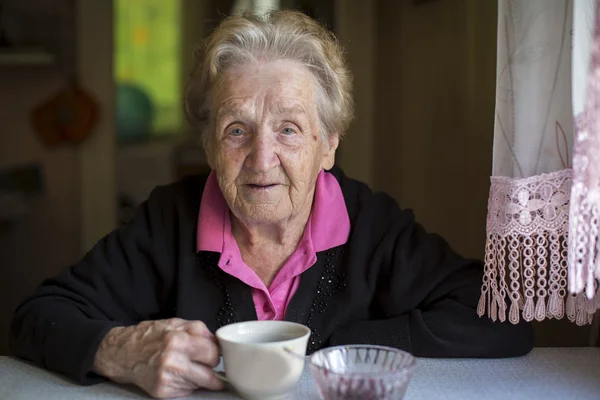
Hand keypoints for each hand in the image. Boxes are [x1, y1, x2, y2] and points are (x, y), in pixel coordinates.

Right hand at [92, 318, 223, 397]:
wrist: (122, 353)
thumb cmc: (149, 337)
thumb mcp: (175, 323)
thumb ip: (199, 330)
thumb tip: (217, 342)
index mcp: (178, 341)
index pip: (212, 354)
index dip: (214, 353)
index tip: (213, 354)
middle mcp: (172, 362)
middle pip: (209, 375)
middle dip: (209, 368)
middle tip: (202, 362)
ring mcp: (167, 379)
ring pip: (199, 384)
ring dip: (198, 376)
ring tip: (184, 365)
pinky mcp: (163, 392)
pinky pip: (187, 390)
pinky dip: (186, 383)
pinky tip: (176, 373)